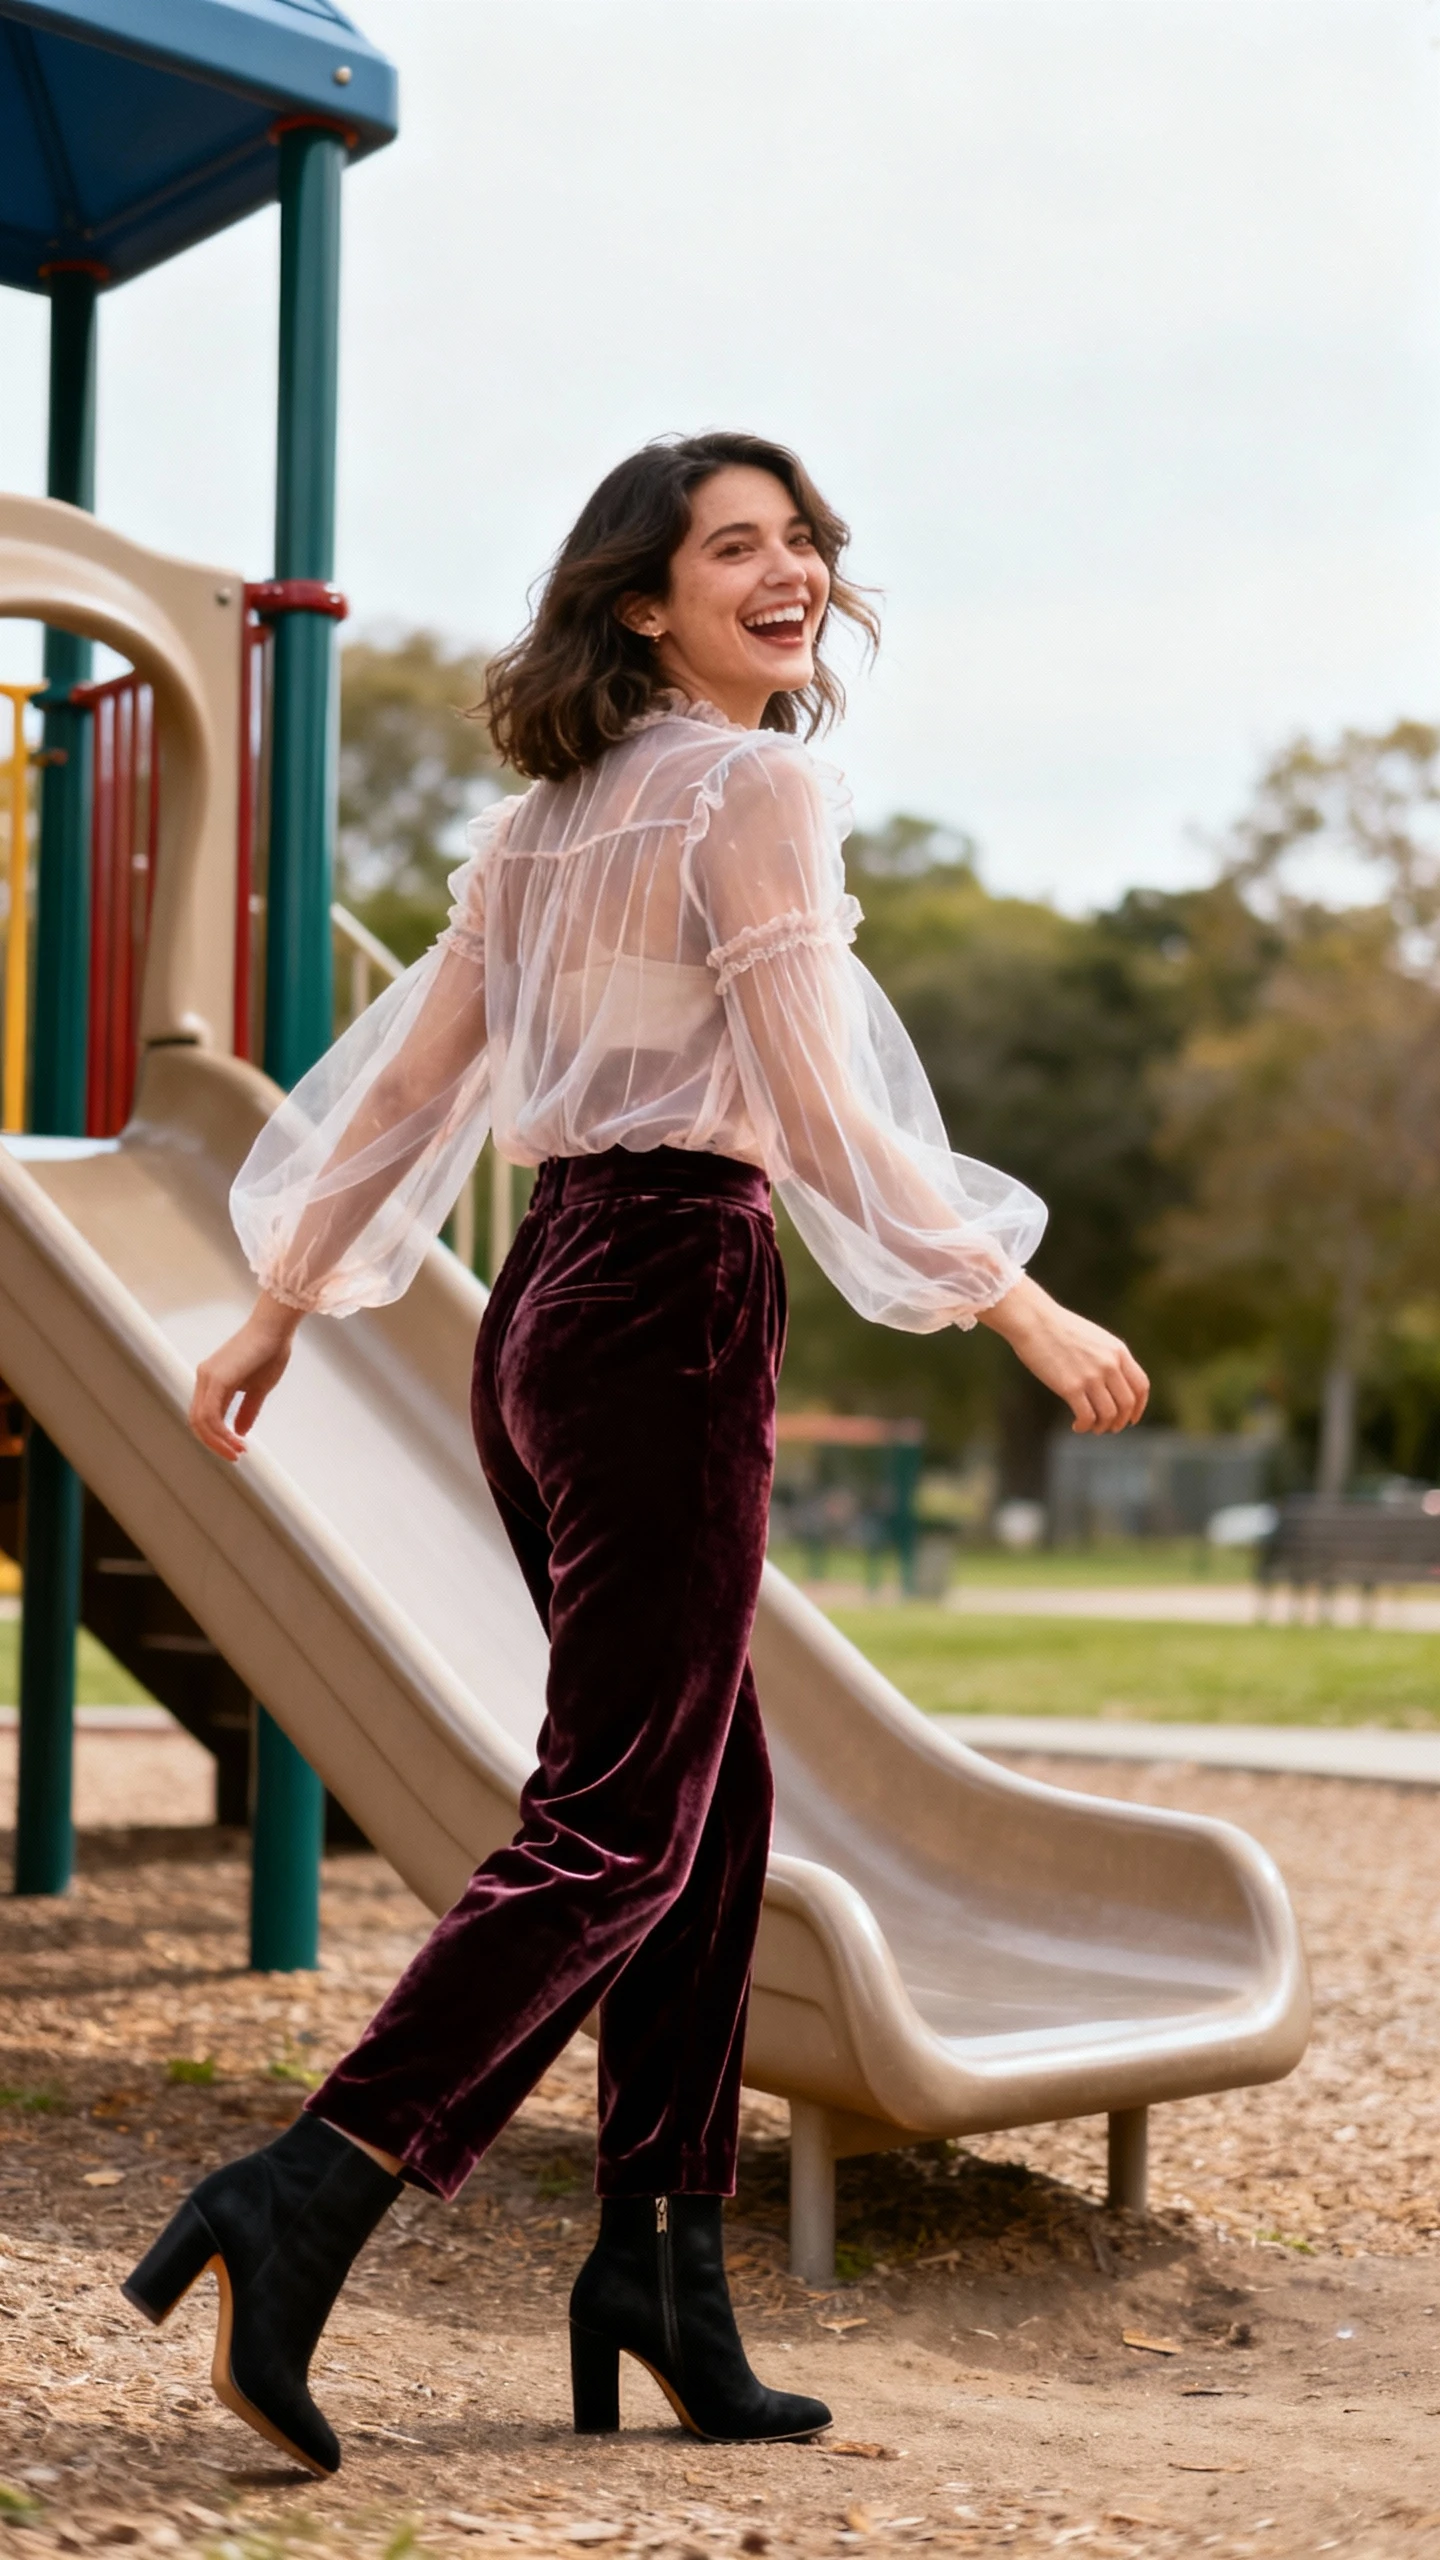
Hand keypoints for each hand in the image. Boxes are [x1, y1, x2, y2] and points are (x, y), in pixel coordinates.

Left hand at [189, 1293, 302, 1460]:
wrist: (275, 1328)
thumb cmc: (270, 1352)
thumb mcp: (258, 1388)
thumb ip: (246, 1410)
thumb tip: (239, 1432)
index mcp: (212, 1381)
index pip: (204, 1417)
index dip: (217, 1437)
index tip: (238, 1449)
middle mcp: (204, 1378)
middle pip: (197, 1422)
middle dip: (214, 1444)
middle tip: (236, 1456)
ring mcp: (207, 1377)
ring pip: (201, 1421)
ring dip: (217, 1442)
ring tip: (237, 1452)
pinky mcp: (216, 1378)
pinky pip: (211, 1414)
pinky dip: (221, 1433)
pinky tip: (236, 1441)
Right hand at [978, 1275, 1148, 1434]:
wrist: (1034, 1320)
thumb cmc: (1059, 1328)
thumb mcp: (1095, 1338)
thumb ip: (1108, 1357)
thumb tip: (1113, 1383)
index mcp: (1118, 1351)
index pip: (1141, 1386)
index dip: (1139, 1407)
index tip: (1132, 1418)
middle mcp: (1110, 1364)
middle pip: (1127, 1404)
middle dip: (1120, 1421)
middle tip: (1109, 1428)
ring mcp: (1091, 1376)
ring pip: (1109, 1414)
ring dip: (1102, 1427)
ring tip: (1091, 1428)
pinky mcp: (1071, 1387)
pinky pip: (1087, 1416)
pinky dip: (1084, 1426)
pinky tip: (1076, 1426)